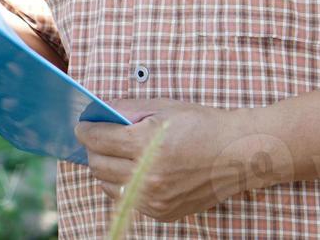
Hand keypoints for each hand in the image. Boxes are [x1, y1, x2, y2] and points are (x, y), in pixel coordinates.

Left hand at [74, 99, 275, 221]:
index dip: (86, 130)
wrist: (237, 154)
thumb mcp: (164, 107)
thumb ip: (127, 108)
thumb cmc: (202, 125)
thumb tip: (99, 110)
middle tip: (96, 138)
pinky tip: (134, 170)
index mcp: (148, 143)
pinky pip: (127, 200)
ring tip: (114, 154)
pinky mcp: (162, 212)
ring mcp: (154, 198)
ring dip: (105, 168)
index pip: (99, 139)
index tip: (82, 126)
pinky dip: (123, 185)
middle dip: (92, 149)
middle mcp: (148, 175)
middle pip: (98, 164)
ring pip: (108, 185)